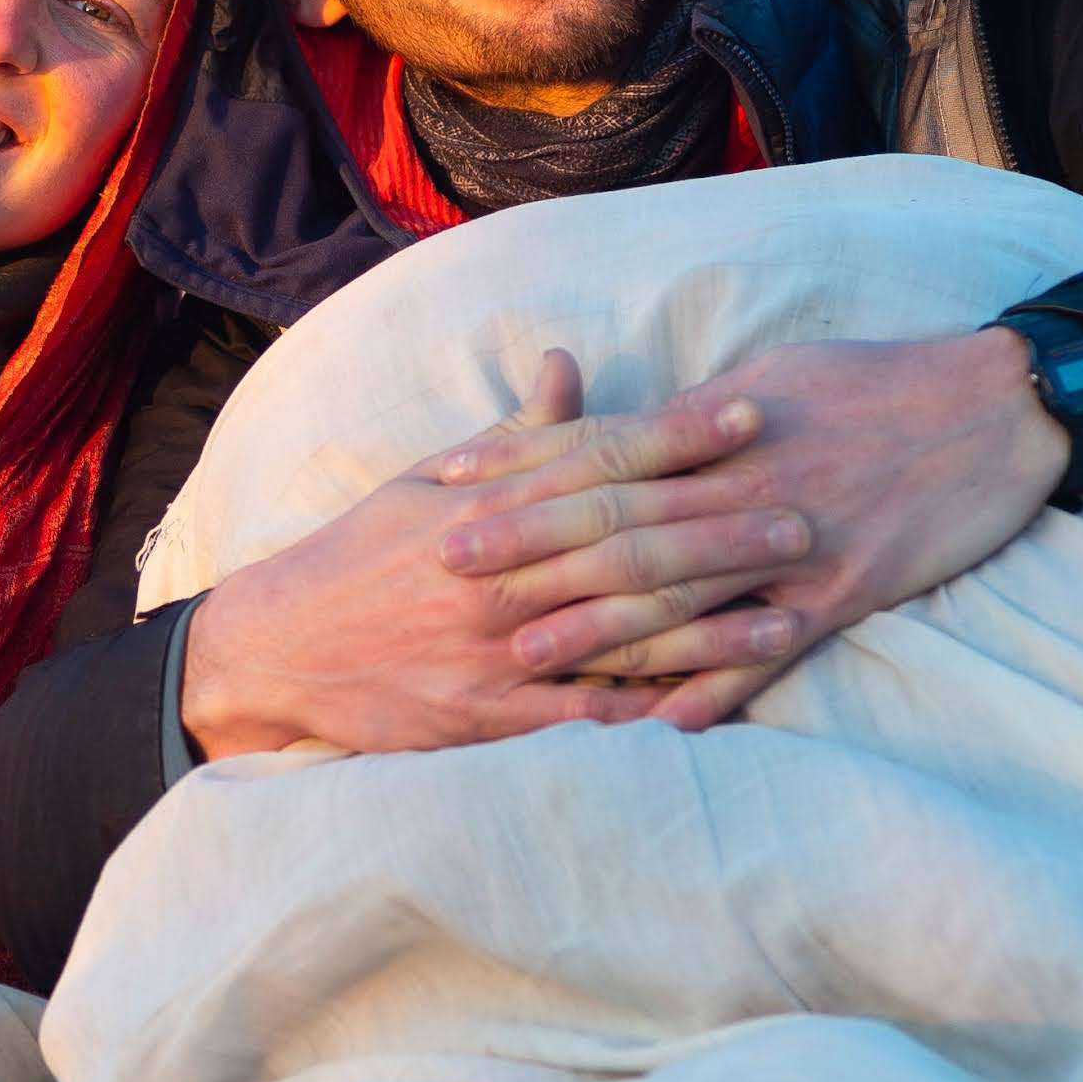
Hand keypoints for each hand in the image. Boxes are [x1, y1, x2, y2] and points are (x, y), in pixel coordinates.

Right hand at [178, 351, 815, 759]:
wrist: (278, 646)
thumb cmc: (360, 556)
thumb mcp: (425, 480)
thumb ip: (512, 437)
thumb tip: (567, 366)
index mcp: (484, 503)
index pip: (598, 458)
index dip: (680, 435)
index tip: (752, 416)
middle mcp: (496, 571)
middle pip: (628, 541)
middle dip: (722, 527)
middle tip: (804, 513)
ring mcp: (493, 648)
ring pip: (620, 630)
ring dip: (712, 624)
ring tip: (790, 611)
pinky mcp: (486, 716)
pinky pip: (581, 713)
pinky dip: (648, 709)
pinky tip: (716, 704)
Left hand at [483, 326, 1082, 729]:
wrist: (996, 408)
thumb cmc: (872, 383)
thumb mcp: (771, 380)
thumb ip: (686, 420)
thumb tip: (612, 430)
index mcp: (719, 428)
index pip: (598, 450)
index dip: (519, 469)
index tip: (447, 486)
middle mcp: (744, 486)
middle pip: (619, 521)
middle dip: (529, 547)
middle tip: (445, 568)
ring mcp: (794, 545)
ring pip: (681, 595)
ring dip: (598, 630)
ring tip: (524, 656)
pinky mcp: (844, 593)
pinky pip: (768, 654)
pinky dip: (713, 689)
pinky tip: (658, 725)